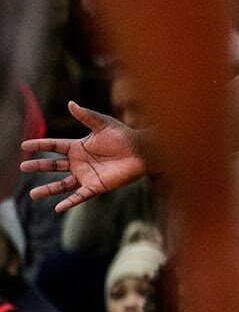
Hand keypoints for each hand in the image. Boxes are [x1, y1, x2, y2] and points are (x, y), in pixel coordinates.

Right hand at [21, 102, 147, 212]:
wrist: (142, 151)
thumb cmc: (124, 136)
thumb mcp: (103, 124)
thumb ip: (86, 116)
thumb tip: (70, 103)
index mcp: (78, 147)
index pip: (54, 146)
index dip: (39, 145)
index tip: (24, 145)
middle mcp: (79, 162)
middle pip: (54, 165)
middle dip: (38, 166)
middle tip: (22, 167)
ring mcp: (86, 175)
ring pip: (62, 184)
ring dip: (48, 190)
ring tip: (32, 194)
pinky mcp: (96, 187)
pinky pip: (79, 196)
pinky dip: (69, 202)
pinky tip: (57, 208)